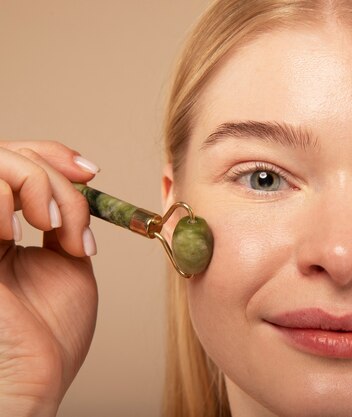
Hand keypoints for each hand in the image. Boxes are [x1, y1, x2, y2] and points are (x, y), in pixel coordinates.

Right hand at [0, 141, 98, 416]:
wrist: (34, 374)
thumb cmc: (51, 330)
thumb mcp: (70, 262)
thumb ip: (68, 221)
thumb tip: (78, 181)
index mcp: (6, 228)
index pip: (19, 162)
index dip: (54, 156)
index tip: (91, 173)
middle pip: (8, 155)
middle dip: (52, 174)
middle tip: (71, 221)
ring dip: (37, 185)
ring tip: (54, 227)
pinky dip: (6, 197)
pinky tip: (22, 232)